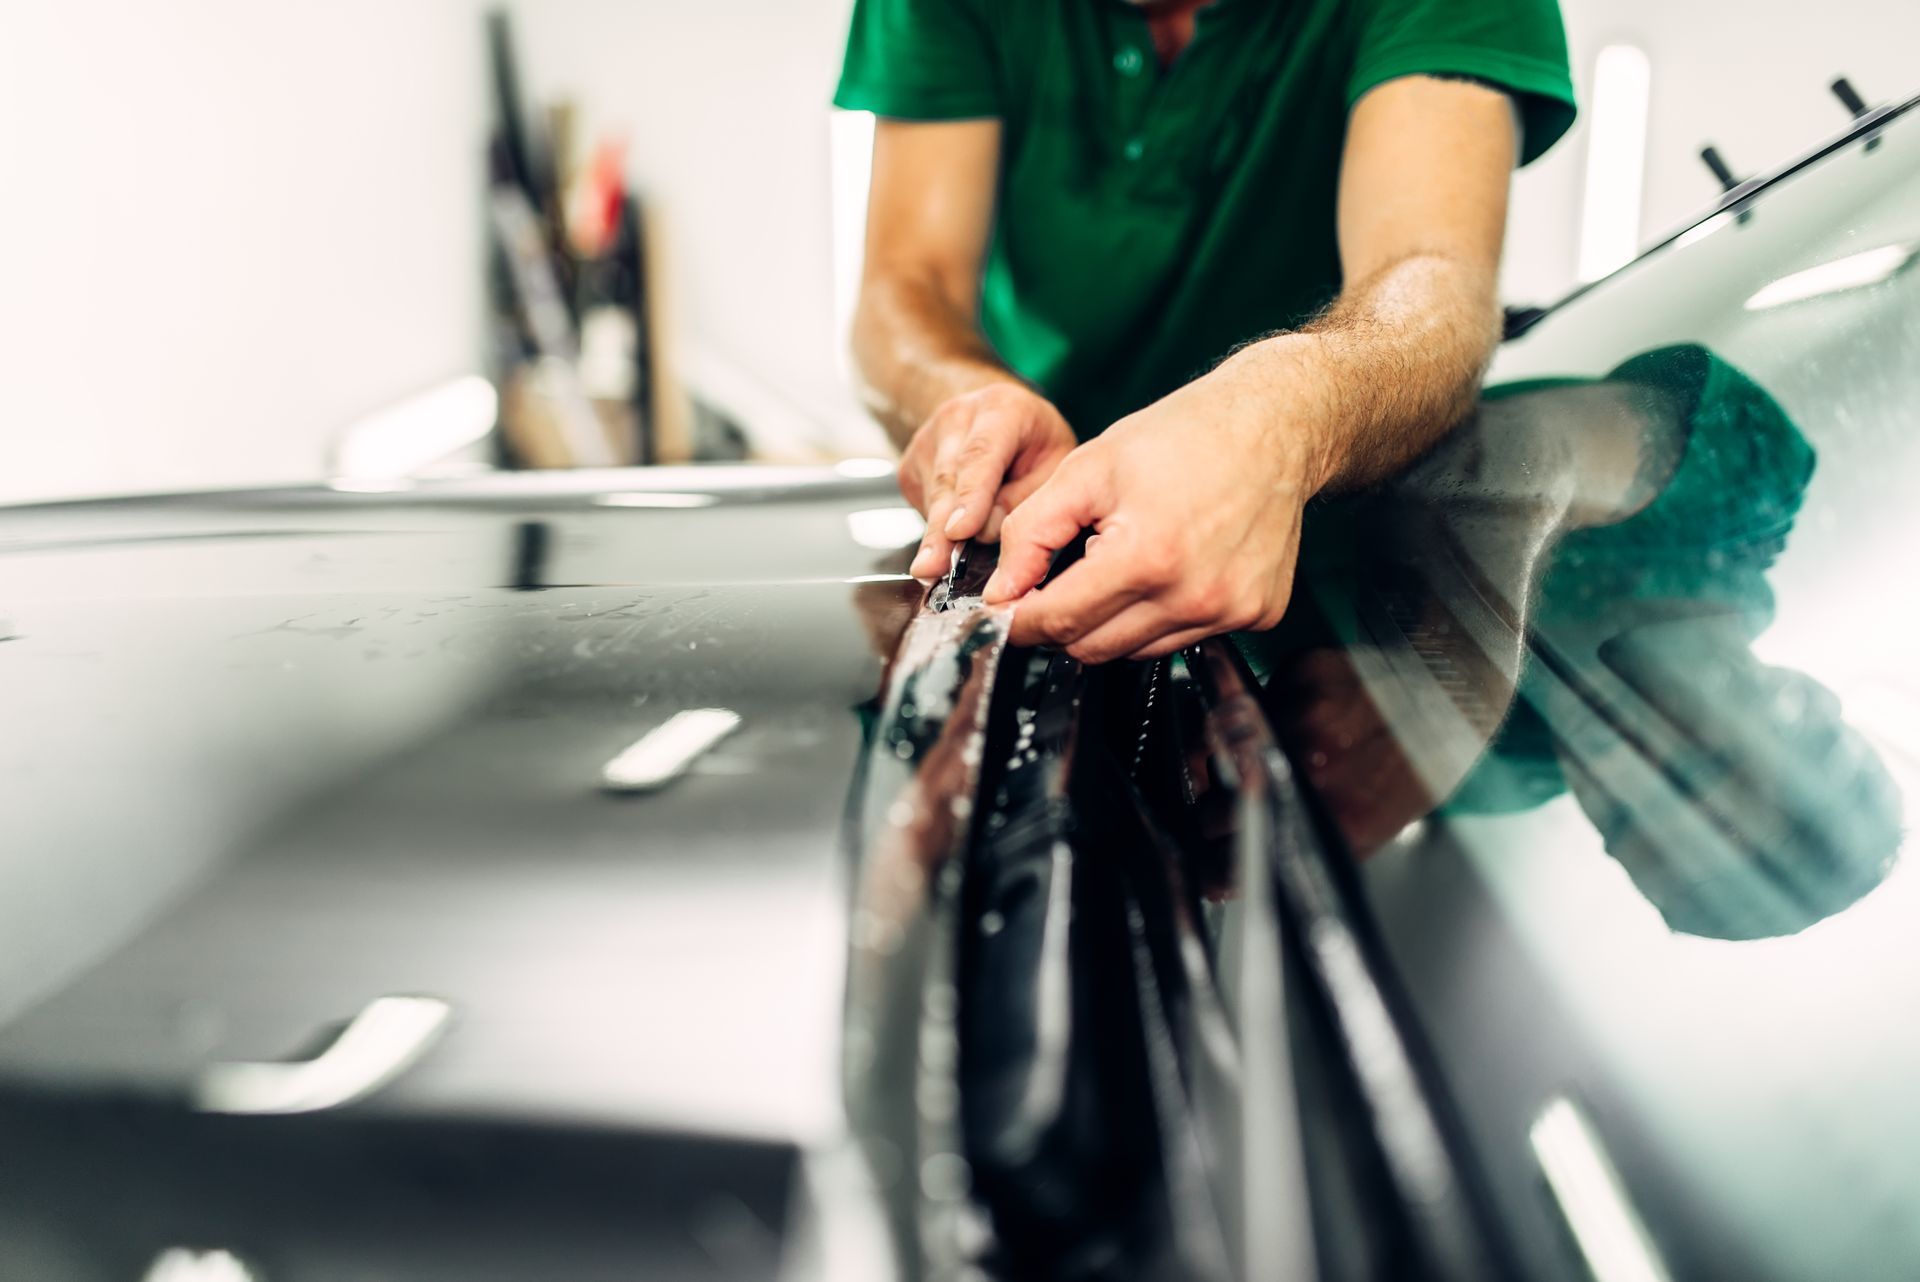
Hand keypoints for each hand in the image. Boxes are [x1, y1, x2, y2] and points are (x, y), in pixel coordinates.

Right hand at [898, 383, 1076, 580]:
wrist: (999, 414)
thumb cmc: (1034, 441)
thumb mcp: (1055, 462)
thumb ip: (1026, 496)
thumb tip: (985, 532)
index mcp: (1001, 408)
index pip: (981, 454)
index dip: (970, 496)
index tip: (961, 530)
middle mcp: (957, 417)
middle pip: (947, 480)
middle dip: (940, 529)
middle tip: (932, 568)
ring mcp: (927, 438)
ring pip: (931, 497)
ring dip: (937, 535)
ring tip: (938, 567)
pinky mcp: (911, 463)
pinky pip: (922, 504)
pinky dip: (936, 526)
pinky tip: (953, 534)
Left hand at [982, 358, 1312, 661]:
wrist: (1273, 426)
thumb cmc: (1183, 437)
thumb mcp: (1088, 469)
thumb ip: (1033, 533)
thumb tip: (1001, 592)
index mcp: (1147, 557)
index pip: (1060, 621)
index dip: (1021, 618)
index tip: (1007, 608)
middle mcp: (1195, 597)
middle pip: (1094, 648)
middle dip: (1063, 621)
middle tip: (1060, 579)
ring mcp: (1232, 612)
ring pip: (1137, 651)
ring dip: (1114, 619)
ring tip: (1124, 560)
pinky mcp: (1258, 615)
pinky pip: (1185, 637)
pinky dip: (1163, 614)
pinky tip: (1171, 567)